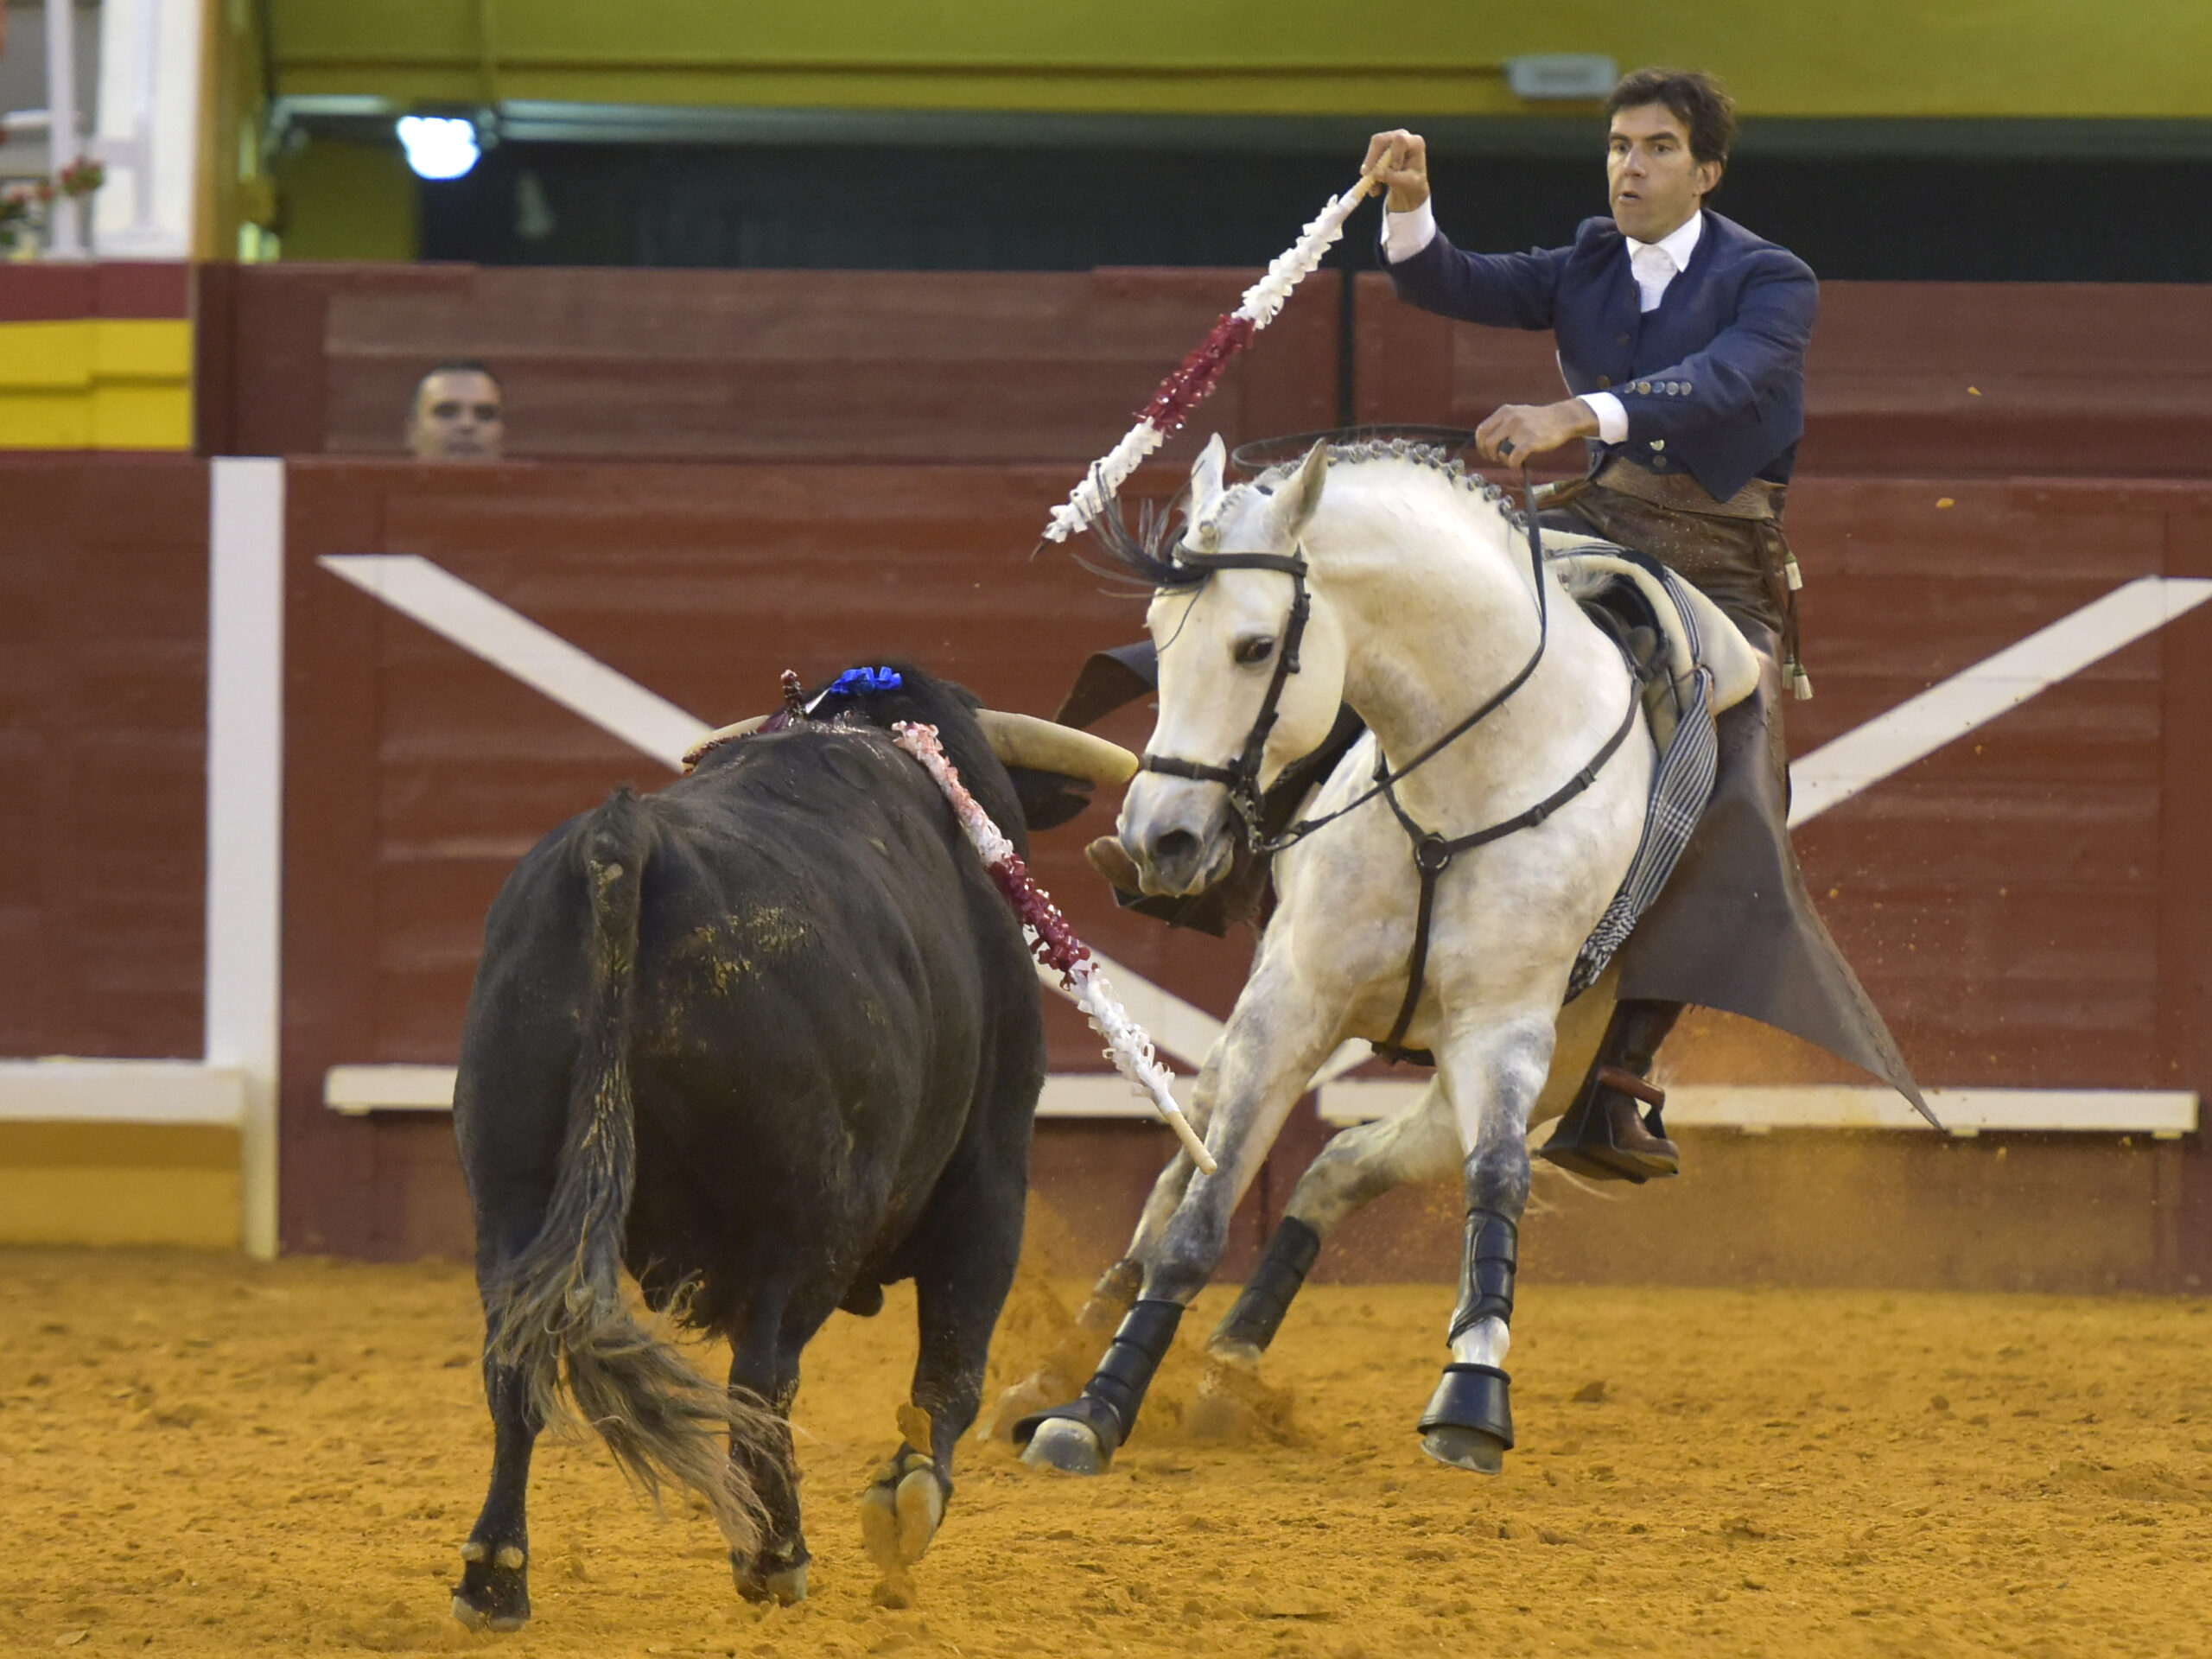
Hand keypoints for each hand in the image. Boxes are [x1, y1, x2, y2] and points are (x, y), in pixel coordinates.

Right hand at [1361, 129, 1428, 212]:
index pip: (1400, 141)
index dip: (1394, 154)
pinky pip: (1368, 159)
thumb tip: (1375, 173)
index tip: (1395, 169)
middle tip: (1367, 175)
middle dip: (1373, 159)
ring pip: (1371, 150)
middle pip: (1380, 140)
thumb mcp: (1408, 183)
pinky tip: (1376, 190)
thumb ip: (1394, 178)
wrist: (1409, 188)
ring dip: (1370, 170)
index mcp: (1415, 142)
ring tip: (1376, 191)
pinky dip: (1369, 175)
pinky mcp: (1378, 148)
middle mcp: (1401, 136)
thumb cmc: (1413, 184)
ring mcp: (1388, 140)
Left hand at [1475, 398, 1600, 465]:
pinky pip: (1514, 458)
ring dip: (1503, 460)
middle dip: (1491, 455)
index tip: (1486, 453)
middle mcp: (1510, 418)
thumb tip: (1485, 442)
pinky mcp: (1531, 440)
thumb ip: (1502, 423)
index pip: (1482, 430)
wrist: (1563, 418)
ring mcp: (1521, 428)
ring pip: (1500, 452)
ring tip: (1512, 460)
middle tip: (1499, 459)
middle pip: (1488, 443)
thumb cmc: (1539, 420)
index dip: (1481, 445)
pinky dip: (1514, 466)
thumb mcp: (1517, 414)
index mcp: (1505, 411)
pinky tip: (1519, 466)